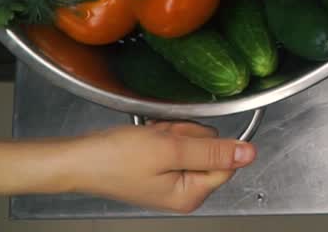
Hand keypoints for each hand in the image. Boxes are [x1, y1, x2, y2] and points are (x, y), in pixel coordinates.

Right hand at [60, 121, 255, 212]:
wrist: (77, 158)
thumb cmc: (115, 158)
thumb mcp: (171, 149)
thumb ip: (213, 151)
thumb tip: (249, 154)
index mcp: (190, 194)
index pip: (226, 162)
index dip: (208, 143)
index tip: (183, 140)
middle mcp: (185, 191)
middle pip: (210, 148)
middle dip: (186, 135)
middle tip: (161, 138)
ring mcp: (172, 179)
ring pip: (192, 140)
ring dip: (173, 132)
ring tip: (150, 138)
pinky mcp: (160, 167)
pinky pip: (175, 141)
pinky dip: (162, 135)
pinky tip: (145, 138)